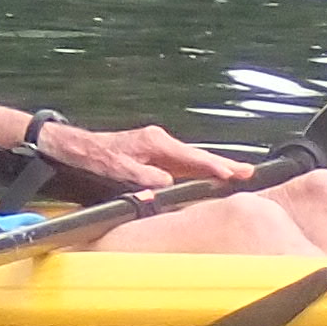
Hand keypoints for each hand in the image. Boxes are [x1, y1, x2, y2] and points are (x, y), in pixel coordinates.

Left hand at [51, 119, 248, 190]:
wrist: (77, 147)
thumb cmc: (95, 156)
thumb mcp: (117, 168)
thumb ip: (143, 177)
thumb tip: (166, 183)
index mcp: (155, 142)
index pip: (191, 157)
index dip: (213, 167)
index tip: (232, 174)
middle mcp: (160, 142)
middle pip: (198, 156)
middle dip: (223, 165)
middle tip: (249, 172)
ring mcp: (158, 148)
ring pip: (193, 160)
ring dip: (215, 168)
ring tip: (239, 175)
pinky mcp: (155, 156)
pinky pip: (183, 164)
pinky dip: (200, 170)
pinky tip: (212, 177)